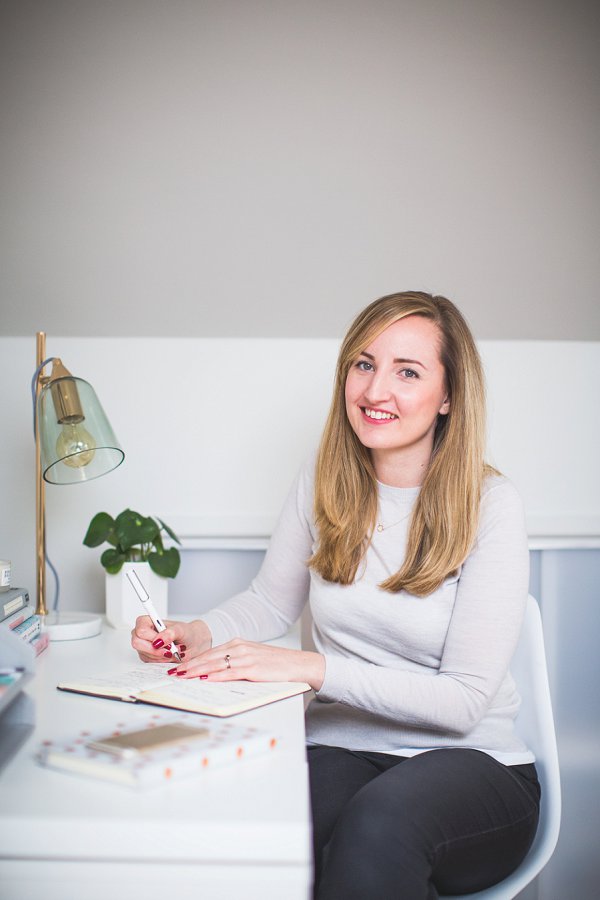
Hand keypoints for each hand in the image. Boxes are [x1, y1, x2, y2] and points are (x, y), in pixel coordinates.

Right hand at [131, 615, 211, 663]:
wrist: (192, 643)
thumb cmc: (186, 633)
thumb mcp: (182, 630)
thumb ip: (170, 633)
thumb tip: (158, 640)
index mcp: (147, 621)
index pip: (140, 630)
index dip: (152, 637)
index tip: (165, 642)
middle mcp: (142, 633)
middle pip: (137, 643)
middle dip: (156, 649)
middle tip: (171, 650)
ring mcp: (143, 646)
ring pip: (144, 654)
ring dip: (161, 656)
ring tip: (174, 651)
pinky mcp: (147, 656)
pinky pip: (149, 662)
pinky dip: (162, 661)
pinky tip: (170, 656)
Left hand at [166, 637, 325, 690]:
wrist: (298, 664)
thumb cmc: (276, 664)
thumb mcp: (252, 658)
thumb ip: (234, 663)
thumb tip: (214, 673)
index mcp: (238, 644)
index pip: (210, 652)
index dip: (193, 660)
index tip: (180, 666)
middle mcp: (240, 648)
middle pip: (209, 657)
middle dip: (190, 665)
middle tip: (174, 672)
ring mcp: (246, 657)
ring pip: (216, 664)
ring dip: (198, 670)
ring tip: (184, 676)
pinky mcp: (253, 669)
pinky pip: (230, 673)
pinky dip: (216, 676)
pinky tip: (206, 679)